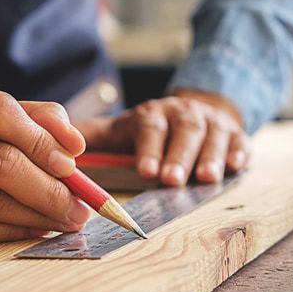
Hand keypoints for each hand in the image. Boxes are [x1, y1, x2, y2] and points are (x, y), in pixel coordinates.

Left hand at [75, 90, 249, 186]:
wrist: (195, 111)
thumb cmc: (151, 130)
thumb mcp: (122, 129)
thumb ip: (92, 137)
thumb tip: (52, 143)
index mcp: (153, 114)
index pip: (150, 126)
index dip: (149, 148)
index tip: (145, 170)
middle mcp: (184, 114)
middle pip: (184, 131)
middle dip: (178, 156)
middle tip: (171, 180)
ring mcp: (212, 123)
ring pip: (213, 136)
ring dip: (210, 157)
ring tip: (206, 178)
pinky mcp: (235, 134)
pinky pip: (240, 141)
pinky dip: (239, 153)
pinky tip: (237, 166)